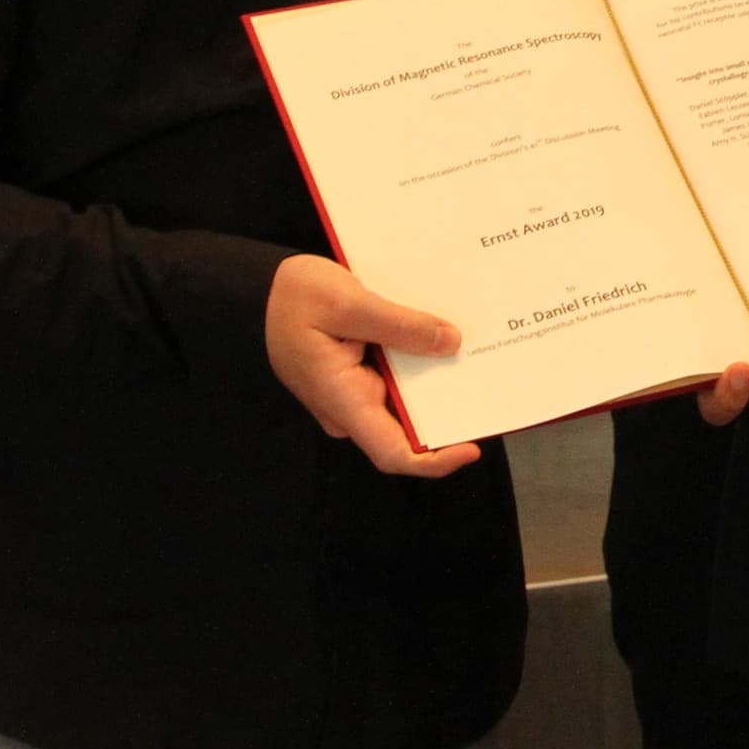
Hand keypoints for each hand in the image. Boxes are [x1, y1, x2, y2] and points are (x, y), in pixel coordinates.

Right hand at [267, 254, 478, 478]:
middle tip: (489, 382)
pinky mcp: (356, 375)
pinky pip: (396, 379)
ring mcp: (353, 392)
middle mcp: (349, 406)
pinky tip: (444, 339)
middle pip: (407, 427)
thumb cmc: (293, 297)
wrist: (260, 288)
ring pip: (405, 402)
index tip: (472, 447)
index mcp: (342, 399)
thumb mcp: (348, 301)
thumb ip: (399, 325)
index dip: (435, 460)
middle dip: (448, 411)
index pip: (392, 453)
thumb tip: (450, 344)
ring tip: (475, 354)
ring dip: (437, 382)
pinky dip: (420, 364)